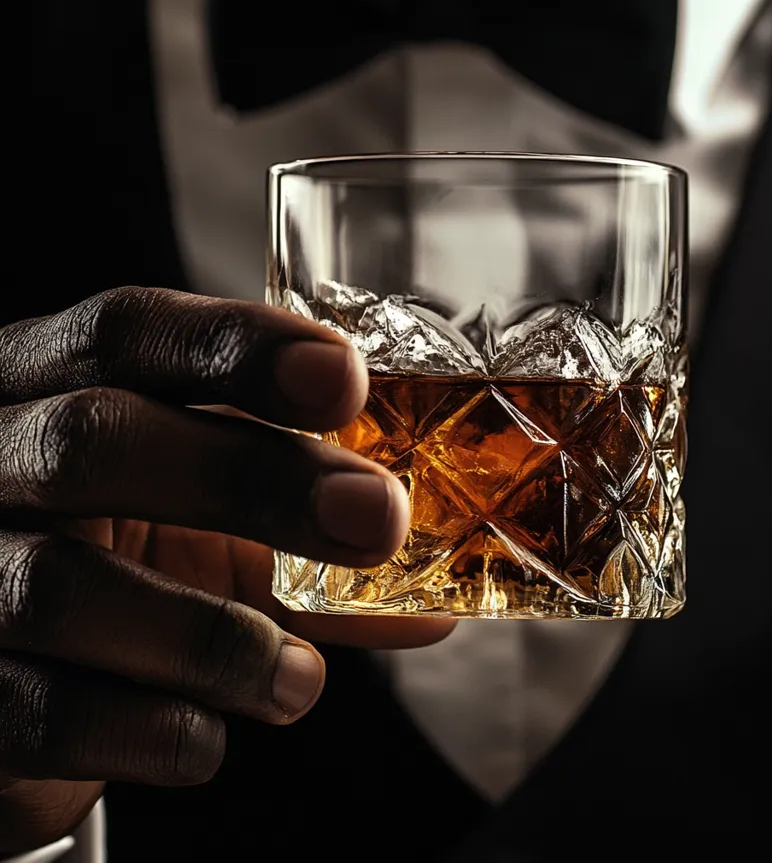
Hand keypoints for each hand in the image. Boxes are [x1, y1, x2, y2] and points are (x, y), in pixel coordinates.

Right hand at [0, 287, 453, 853]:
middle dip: (249, 477)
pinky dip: (142, 728)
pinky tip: (207, 737)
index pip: (127, 331)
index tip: (345, 378)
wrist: (4, 668)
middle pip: (96, 437)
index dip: (237, 346)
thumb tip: (432, 596)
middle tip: (377, 519)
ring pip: (57, 584)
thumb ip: (306, 544)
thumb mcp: (204, 525)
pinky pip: (32, 709)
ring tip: (296, 679)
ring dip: (207, 637)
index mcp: (48, 383)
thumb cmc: (117, 557)